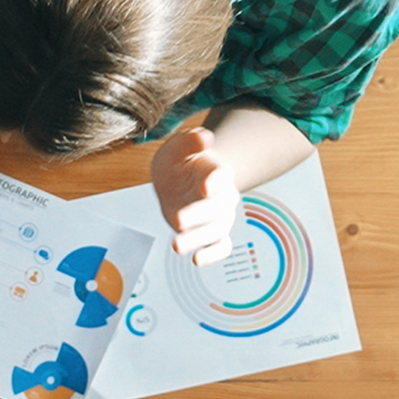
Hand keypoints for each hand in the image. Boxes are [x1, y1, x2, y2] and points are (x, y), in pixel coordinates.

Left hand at [150, 126, 241, 265]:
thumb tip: (203, 138)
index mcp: (215, 172)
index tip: (206, 186)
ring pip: (216, 229)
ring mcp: (218, 215)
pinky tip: (196, 260)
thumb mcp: (177, 147)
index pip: (220, 176)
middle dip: (199, 214)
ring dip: (198, 239)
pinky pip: (220, 246)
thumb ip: (189, 142)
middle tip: (178, 220)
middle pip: (217, 206)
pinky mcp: (210, 232)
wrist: (180, 178)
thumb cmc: (180, 162)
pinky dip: (212, 255)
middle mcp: (221, 195)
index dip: (216, 181)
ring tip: (176, 246)